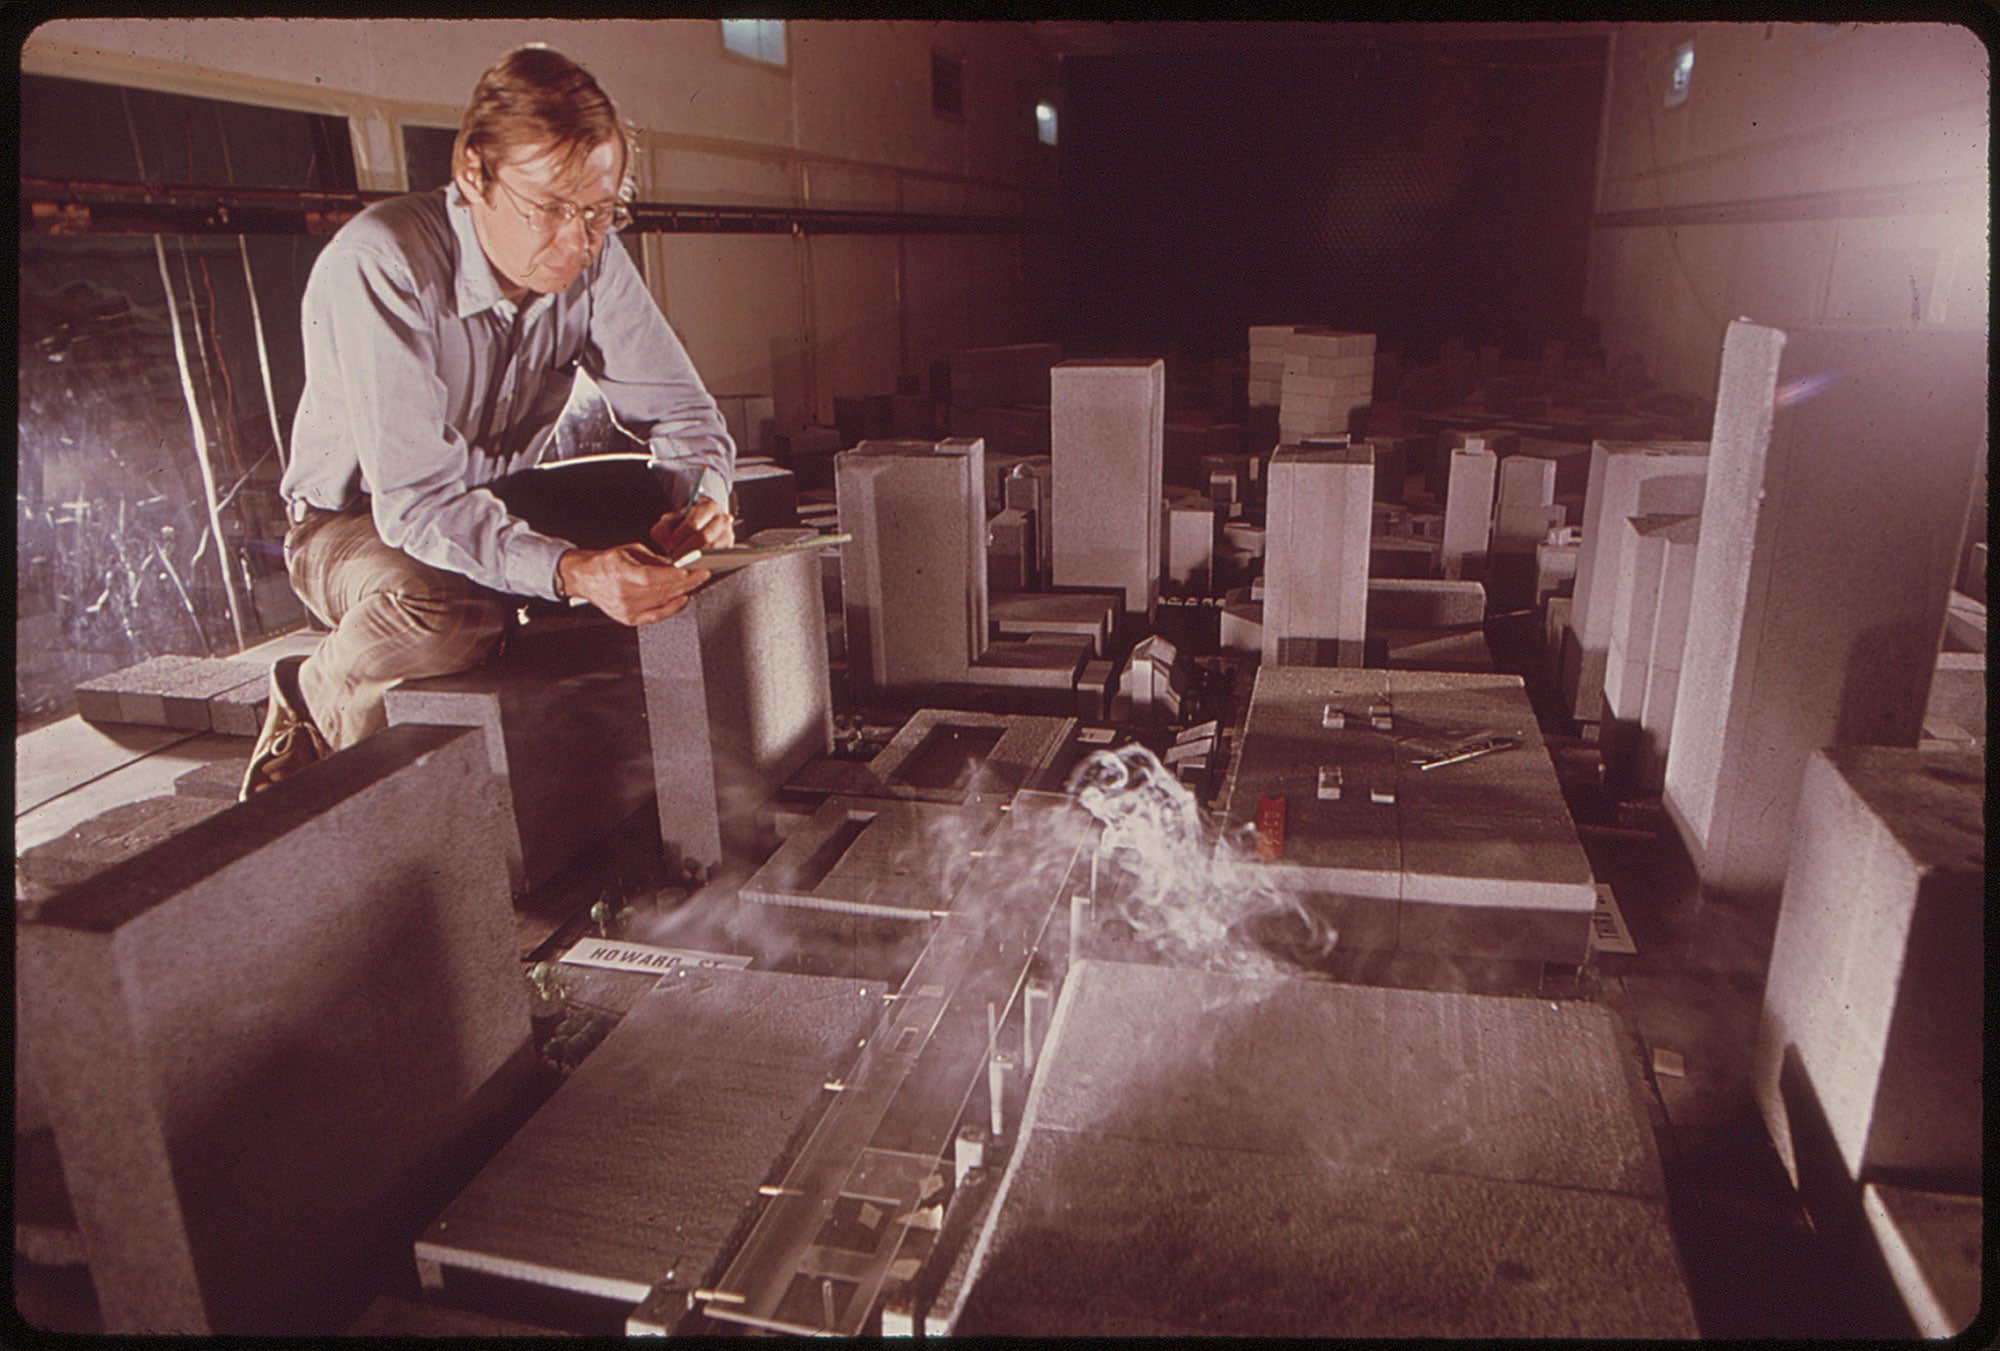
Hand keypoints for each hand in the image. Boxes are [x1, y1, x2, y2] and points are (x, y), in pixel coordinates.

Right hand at [556, 544, 709, 626]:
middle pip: (662, 590)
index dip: (675, 575)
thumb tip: (678, 564)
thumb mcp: (631, 551)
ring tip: (697, 582)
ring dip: (683, 591)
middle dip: (686, 582)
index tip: (693, 569)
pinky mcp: (628, 618)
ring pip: (662, 601)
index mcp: (620, 572)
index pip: (653, 577)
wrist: (585, 577)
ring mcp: (625, 609)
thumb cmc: (608, 562)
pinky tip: (683, 599)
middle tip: (703, 573)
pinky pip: (656, 615)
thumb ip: (655, 560)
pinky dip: (672, 608)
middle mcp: (622, 593)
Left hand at [648, 497, 734, 560]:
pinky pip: (717, 559)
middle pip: (704, 538)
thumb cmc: (684, 523)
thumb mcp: (671, 519)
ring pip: (712, 550)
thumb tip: (669, 544)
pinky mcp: (729, 549)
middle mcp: (722, 519)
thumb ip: (664, 527)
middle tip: (675, 559)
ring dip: (695, 558)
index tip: (670, 546)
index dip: (679, 537)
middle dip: (687, 550)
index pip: (692, 525)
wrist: (704, 522)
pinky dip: (703, 564)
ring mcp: (728, 535)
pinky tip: (692, 566)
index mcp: (708, 508)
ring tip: (682, 563)